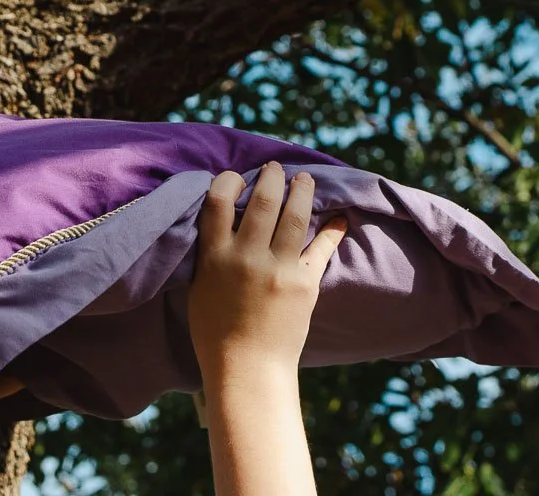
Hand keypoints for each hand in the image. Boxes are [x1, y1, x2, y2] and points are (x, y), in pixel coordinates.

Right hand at [187, 164, 345, 495]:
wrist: (247, 370)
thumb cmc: (215, 332)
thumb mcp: (200, 288)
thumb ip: (209, 253)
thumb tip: (220, 221)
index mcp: (215, 256)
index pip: (219, 200)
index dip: (230, 180)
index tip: (238, 177)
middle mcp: (247, 256)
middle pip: (263, 199)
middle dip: (272, 176)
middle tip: (276, 168)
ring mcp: (278, 268)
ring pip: (295, 214)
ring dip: (303, 190)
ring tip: (306, 180)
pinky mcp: (305, 282)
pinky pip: (321, 247)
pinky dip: (332, 229)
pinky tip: (338, 218)